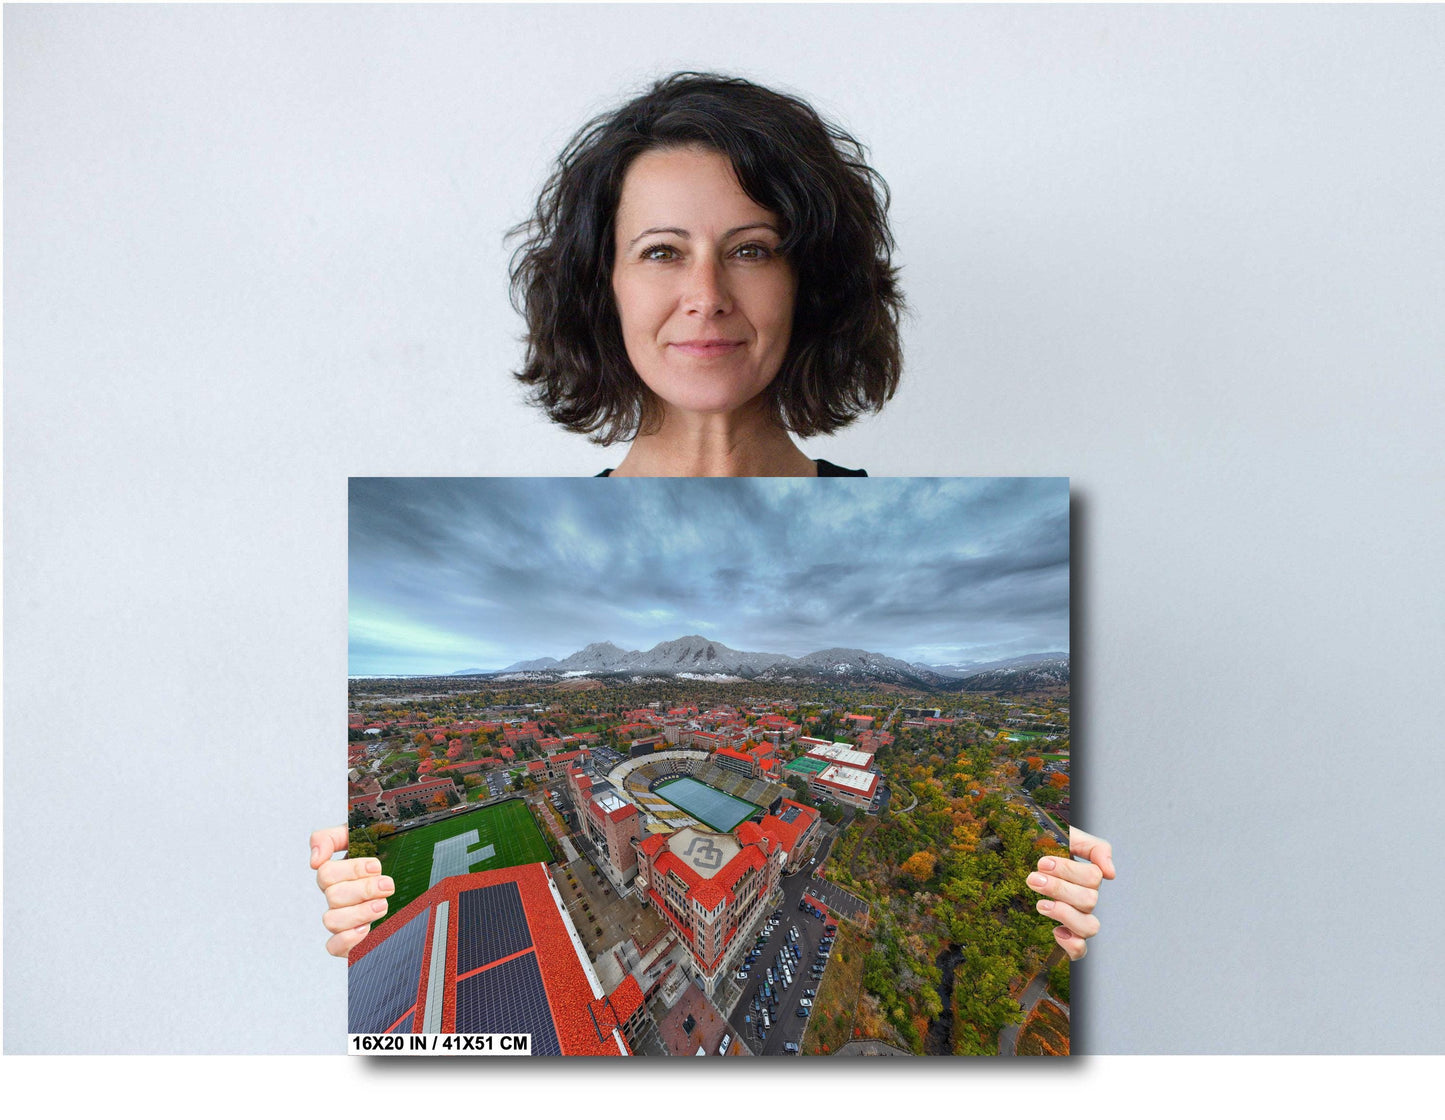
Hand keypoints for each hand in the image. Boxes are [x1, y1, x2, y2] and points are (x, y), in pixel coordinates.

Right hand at [310, 825, 393, 957]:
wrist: (414, 880)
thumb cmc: (387, 857)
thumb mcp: (364, 835)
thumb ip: (332, 837)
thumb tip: (315, 859)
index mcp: (338, 874)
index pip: (326, 873)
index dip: (351, 870)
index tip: (377, 866)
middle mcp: (338, 897)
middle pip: (332, 896)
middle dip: (364, 889)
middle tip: (387, 885)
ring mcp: (343, 918)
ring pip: (331, 920)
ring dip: (359, 912)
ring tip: (382, 905)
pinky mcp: (350, 940)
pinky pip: (333, 946)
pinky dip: (348, 939)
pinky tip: (366, 928)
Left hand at [1026, 826, 1114, 960]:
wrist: (1023, 858)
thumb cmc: (1046, 848)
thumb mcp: (1069, 838)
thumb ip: (1094, 847)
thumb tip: (1110, 873)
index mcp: (1088, 878)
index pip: (1092, 877)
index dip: (1068, 871)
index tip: (1042, 863)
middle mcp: (1086, 901)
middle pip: (1089, 901)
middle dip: (1059, 889)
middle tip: (1033, 879)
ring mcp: (1078, 920)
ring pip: (1089, 927)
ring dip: (1065, 914)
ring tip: (1040, 904)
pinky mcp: (1066, 938)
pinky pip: (1080, 951)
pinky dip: (1072, 944)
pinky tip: (1055, 931)